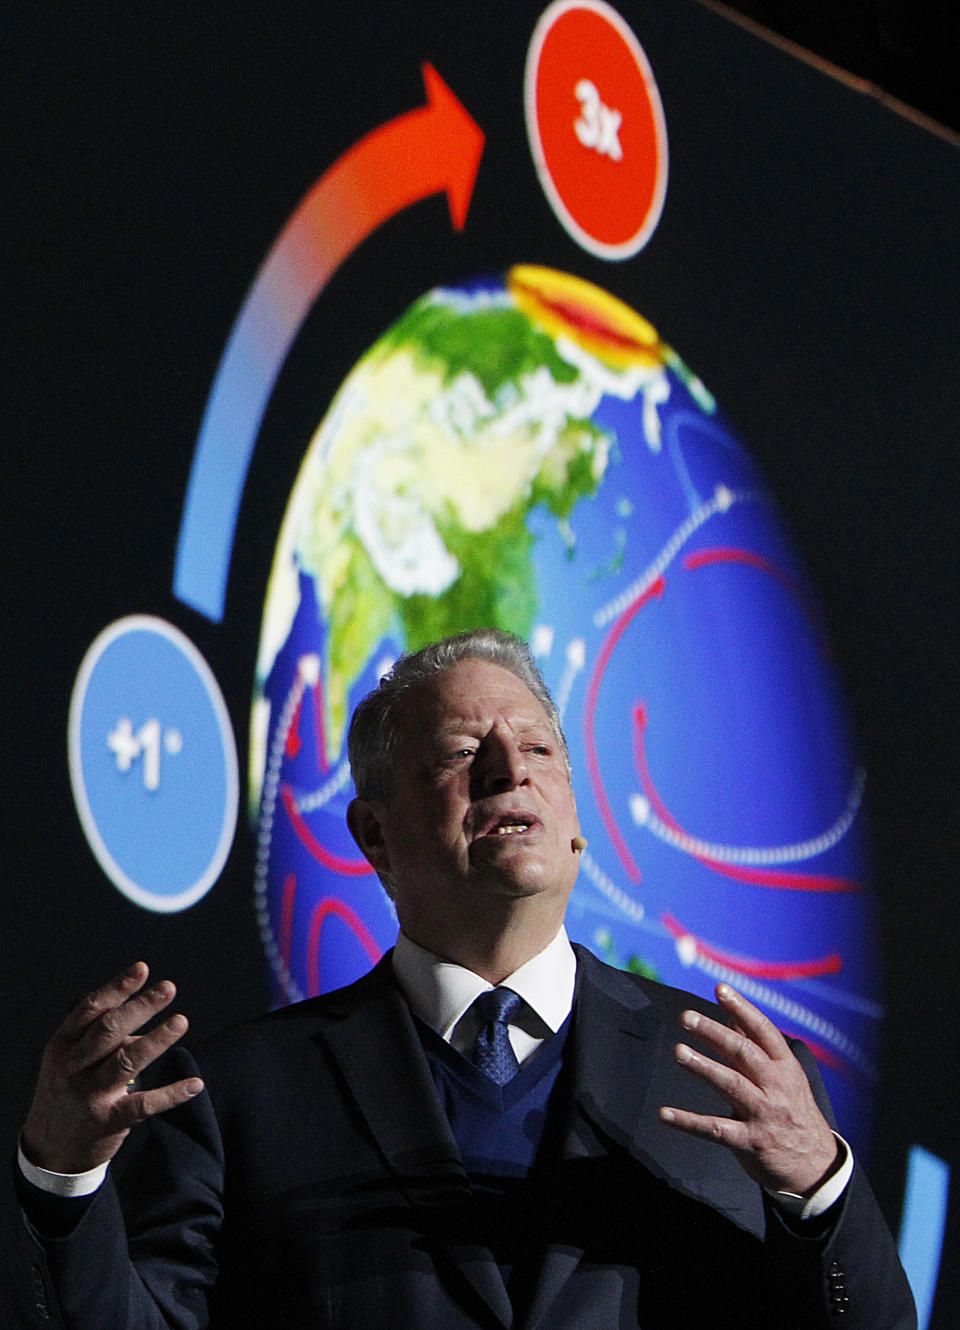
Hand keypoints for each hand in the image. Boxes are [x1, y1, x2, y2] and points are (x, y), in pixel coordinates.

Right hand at [21, 962, 203, 1174]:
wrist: (50, 1148)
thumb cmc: (68, 1088)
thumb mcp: (70, 1056)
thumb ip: (99, 1031)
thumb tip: (139, 1007)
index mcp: (63, 1044)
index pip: (91, 1009)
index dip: (118, 987)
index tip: (142, 969)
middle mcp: (73, 1066)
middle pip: (109, 1030)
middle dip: (141, 1007)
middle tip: (168, 988)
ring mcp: (89, 1094)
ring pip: (126, 1061)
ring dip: (156, 1040)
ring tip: (181, 1021)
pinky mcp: (108, 1120)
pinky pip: (144, 1105)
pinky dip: (171, 1094)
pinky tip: (194, 1084)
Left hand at [659, 984, 838, 1195]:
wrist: (817, 1166)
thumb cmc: (793, 1111)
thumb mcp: (783, 1076)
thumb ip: (755, 1046)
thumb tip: (730, 1011)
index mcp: (785, 1067)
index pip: (764, 1031)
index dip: (743, 1008)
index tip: (720, 989)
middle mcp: (777, 1087)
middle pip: (744, 1054)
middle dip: (715, 1033)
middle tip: (686, 1017)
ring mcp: (764, 1115)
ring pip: (732, 1085)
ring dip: (703, 1067)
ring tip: (678, 1052)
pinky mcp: (751, 1142)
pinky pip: (716, 1129)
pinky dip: (688, 1122)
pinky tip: (665, 1113)